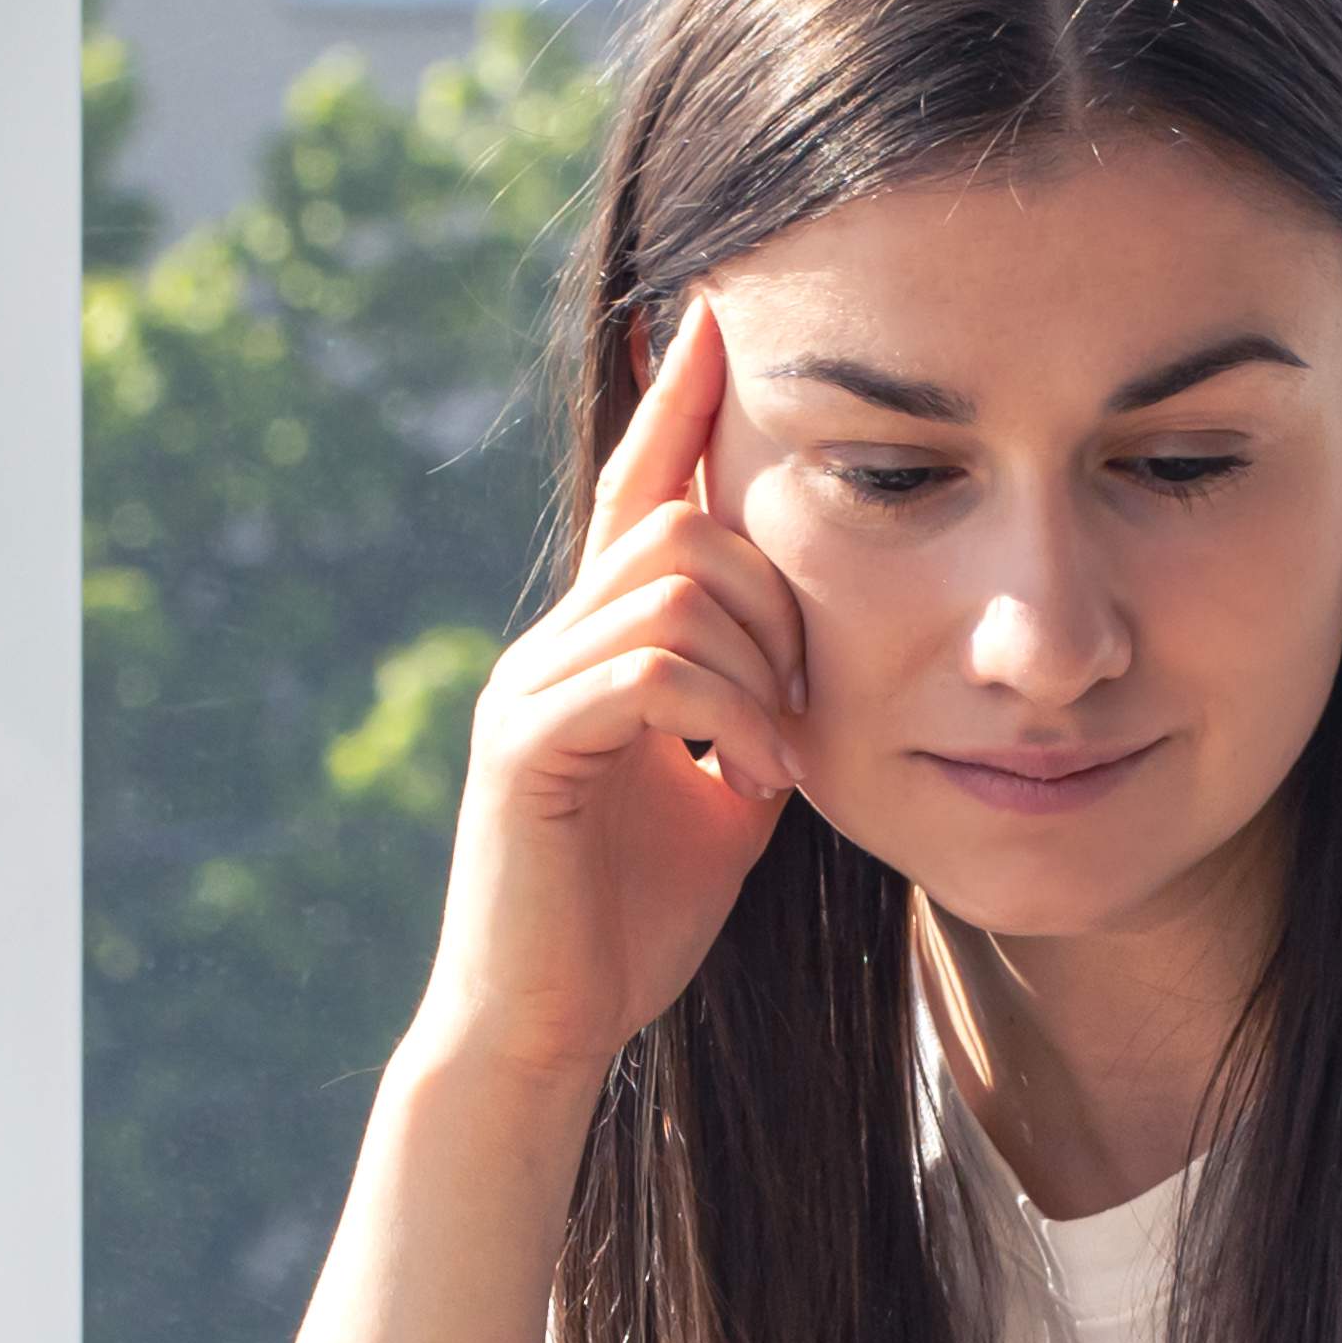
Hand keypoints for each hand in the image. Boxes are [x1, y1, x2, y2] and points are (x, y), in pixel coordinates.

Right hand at [403, 297, 814, 1104]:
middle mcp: (553, 645)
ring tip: (780, 761)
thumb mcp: (730, 797)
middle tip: (806, 711)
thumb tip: (818, 663)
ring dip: (762, 673)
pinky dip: (727, 713)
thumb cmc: (637, 922)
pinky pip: (649, 667)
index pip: (643, 494)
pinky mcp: (524, 742)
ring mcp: (529, 687)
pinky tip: (755, 779)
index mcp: (602, 648)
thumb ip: (757, 710)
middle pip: (682, 531)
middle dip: (780, 604)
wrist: (554, 1023)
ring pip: (673, 591)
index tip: (721, 319)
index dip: (680, 407)